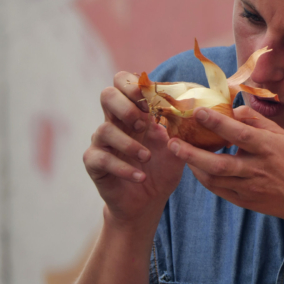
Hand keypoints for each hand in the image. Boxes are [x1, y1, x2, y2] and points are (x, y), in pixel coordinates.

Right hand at [83, 71, 185, 226]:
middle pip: (107, 95)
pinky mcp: (94, 163)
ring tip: (147, 157)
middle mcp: (115, 122)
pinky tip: (140, 176)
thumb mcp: (177, 147)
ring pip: (104, 129)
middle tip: (143, 124)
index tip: (151, 100)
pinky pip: (101, 158)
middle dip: (126, 106)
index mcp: (134, 112)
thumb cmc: (162, 168)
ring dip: (129, 143)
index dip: (134, 84)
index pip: (123, 82)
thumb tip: (189, 110)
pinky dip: (123, 168)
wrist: (148, 201)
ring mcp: (102, 142)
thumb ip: (181, 129)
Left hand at [168, 106, 283, 223]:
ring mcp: (250, 188)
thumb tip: (234, 109)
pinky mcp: (245, 201)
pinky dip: (204, 178)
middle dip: (192, 153)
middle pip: (219, 163)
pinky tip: (196, 167)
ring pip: (214, 179)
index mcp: (268, 148)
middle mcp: (257, 169)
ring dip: (193, 165)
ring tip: (178, 151)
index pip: (239, 134)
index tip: (198, 111)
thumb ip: (258, 121)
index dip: (218, 122)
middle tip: (172, 142)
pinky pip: (219, 190)